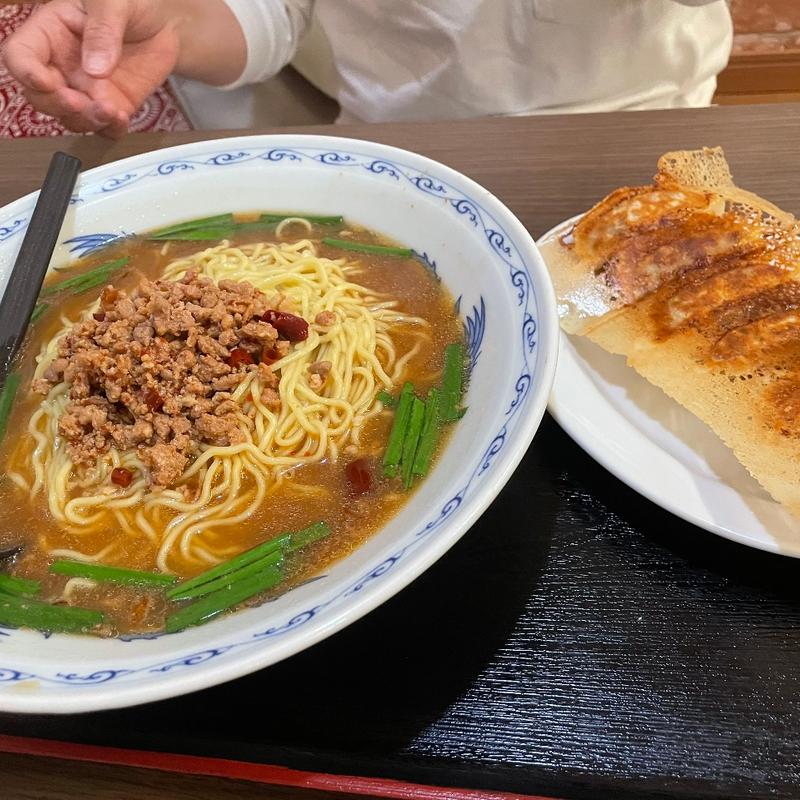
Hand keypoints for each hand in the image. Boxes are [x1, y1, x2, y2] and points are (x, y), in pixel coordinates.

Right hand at [3, 0, 179, 137]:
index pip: (20, 56)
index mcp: (50, 33)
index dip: (26, 73)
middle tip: (80, 102)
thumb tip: (95, 69)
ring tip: (109, 110)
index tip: (46, 82)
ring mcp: (87, 90)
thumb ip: (102, 30)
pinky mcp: (112, 106)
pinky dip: (110, 130)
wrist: (163, 23)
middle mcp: (62, 65)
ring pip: (71, 118)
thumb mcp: (113, 2)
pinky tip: (121, 118)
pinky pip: (105, 128)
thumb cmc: (131, 3)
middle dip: (57, 105)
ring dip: (85, 121)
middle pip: (40, 96)